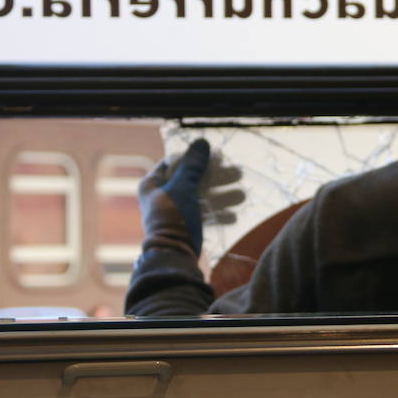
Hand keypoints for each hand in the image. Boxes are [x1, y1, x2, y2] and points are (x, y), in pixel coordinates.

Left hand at [139, 139, 244, 256]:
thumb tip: (202, 142)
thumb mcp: (184, 186)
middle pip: (194, 179)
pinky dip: (218, 213)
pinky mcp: (186, 225)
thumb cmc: (174, 217)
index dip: (195, 157)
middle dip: (218, 177)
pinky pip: (204, 214)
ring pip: (202, 197)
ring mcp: (176, 211)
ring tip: (243, 195)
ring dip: (223, 196)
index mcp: (153, 183)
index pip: (174, 162)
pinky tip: (234, 215)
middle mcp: (163, 195)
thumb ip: (194, 165)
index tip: (217, 156)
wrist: (173, 255)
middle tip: (239, 173)